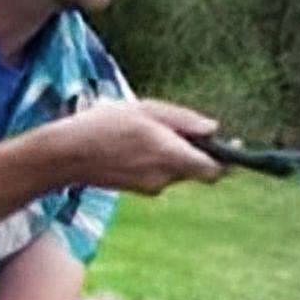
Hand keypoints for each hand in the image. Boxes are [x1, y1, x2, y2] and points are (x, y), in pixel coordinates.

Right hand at [49, 98, 226, 194]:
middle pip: (197, 169)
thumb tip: (214, 129)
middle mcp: (165, 177)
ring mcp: (151, 187)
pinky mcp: (139, 189)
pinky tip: (134, 144)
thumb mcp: (146, 110)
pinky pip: (160, 174)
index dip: (228, 160)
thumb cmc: (103, 125)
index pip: (214, 169)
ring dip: (174, 153)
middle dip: (196, 150)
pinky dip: (157, 160)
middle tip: (181, 128)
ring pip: (177, 170)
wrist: (65, 155)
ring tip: (147, 131)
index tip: (234, 146)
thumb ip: (183, 120)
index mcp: (170, 155)